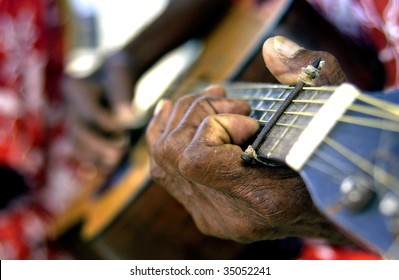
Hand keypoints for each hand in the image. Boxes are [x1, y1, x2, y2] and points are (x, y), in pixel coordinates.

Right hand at [63, 51, 136, 172]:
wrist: (111, 73)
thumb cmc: (118, 72)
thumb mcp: (121, 74)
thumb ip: (122, 95)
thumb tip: (127, 118)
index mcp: (76, 86)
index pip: (88, 110)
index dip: (106, 123)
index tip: (124, 133)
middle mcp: (68, 104)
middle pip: (78, 130)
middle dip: (98, 145)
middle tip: (117, 155)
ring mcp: (70, 118)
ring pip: (77, 143)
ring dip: (94, 156)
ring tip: (114, 162)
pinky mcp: (77, 130)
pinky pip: (80, 149)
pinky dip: (92, 159)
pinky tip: (107, 166)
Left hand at [146, 36, 350, 242]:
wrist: (336, 205)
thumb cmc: (338, 157)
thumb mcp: (336, 109)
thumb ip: (309, 74)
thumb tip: (272, 47)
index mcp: (265, 200)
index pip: (196, 160)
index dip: (214, 125)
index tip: (249, 117)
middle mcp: (232, 217)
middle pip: (173, 156)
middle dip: (197, 112)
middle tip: (229, 100)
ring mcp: (215, 218)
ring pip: (163, 163)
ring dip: (182, 118)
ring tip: (213, 100)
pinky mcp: (207, 212)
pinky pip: (166, 173)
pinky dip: (165, 135)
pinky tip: (173, 110)